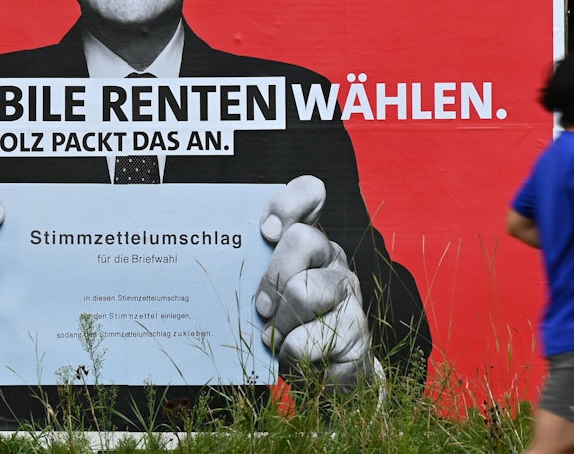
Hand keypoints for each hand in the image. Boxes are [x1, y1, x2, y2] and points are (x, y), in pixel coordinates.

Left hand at [254, 175, 371, 385]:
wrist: (323, 379)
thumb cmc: (284, 329)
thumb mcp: (265, 293)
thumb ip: (250, 271)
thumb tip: (217, 258)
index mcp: (310, 241)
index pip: (309, 194)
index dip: (287, 203)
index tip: (265, 231)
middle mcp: (334, 260)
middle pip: (302, 240)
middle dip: (272, 276)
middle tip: (262, 307)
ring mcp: (350, 295)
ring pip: (303, 292)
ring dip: (278, 324)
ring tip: (275, 338)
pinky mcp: (356, 334)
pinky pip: (307, 342)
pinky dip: (291, 356)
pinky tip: (296, 358)